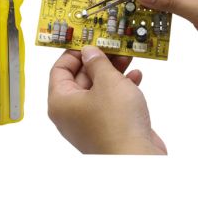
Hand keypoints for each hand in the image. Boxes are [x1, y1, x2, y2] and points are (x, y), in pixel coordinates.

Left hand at [48, 46, 166, 154]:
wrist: (138, 158)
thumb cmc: (117, 125)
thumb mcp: (107, 82)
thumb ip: (98, 62)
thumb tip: (89, 52)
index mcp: (61, 102)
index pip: (59, 69)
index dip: (73, 52)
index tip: (87, 39)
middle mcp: (72, 112)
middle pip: (81, 77)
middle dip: (99, 60)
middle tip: (112, 46)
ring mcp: (90, 120)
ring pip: (98, 88)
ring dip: (113, 72)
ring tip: (126, 57)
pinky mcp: (107, 125)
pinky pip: (110, 100)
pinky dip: (122, 87)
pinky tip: (135, 77)